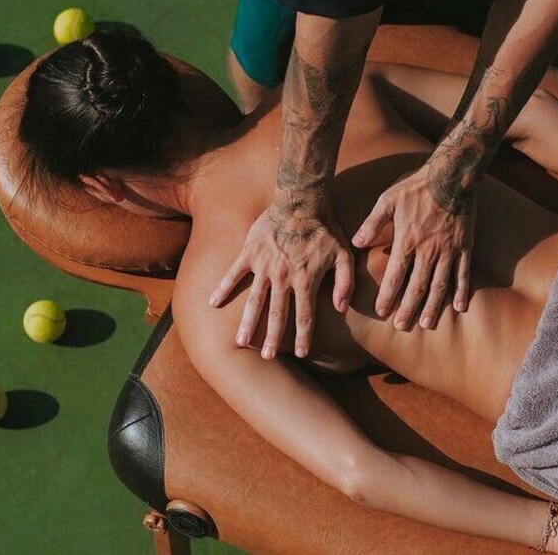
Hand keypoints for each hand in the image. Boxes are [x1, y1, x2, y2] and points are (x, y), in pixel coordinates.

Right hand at [209, 201, 353, 358]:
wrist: (301, 201)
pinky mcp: (249, 254)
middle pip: (277, 314)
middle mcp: (283, 278)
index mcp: (306, 280)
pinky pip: (233, 274)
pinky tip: (212, 303)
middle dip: (272, 338)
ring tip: (240, 341)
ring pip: (254, 300)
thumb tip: (341, 308)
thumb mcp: (344, 254)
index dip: (303, 337)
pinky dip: (222, 288)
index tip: (301, 354)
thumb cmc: (325, 228)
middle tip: (266, 357)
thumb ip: (345, 282)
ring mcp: (264, 267)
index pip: (305, 316)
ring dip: (247, 322)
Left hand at [352, 167, 474, 329]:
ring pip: (440, 285)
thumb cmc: (416, 187)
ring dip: (433, 307)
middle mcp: (428, 251)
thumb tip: (356, 243)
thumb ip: (372, 223)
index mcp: (407, 241)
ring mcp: (448, 250)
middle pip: (417, 287)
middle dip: (409, 308)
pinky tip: (460, 307)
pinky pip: (463, 274)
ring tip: (427, 324)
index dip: (388, 296)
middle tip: (403, 326)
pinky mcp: (464, 247)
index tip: (383, 312)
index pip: (395, 276)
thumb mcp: (387, 200)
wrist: (451, 175)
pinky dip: (462, 291)